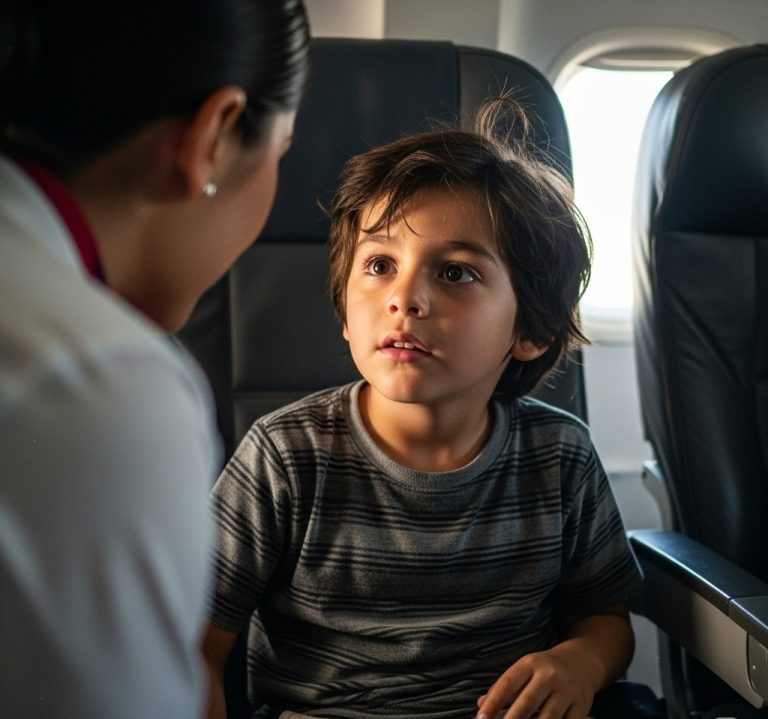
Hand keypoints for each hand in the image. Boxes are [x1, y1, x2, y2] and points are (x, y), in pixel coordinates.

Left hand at [475, 644, 601, 718]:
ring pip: (547, 718)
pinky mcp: (581, 706)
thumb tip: (480, 704)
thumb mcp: (523, 670)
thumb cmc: (544, 670)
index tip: (481, 718)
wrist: (580, 662)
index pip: (508, 683)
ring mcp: (567, 691)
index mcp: (530, 663)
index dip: (493, 702)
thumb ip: (503, 688)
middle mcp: (549, 675)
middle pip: (527, 703)